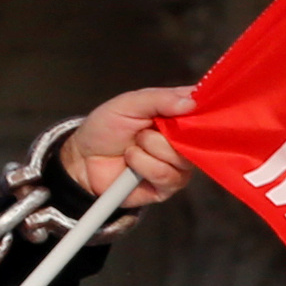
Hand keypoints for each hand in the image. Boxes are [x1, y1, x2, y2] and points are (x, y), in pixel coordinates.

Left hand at [64, 87, 197, 209]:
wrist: (83, 159)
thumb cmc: (105, 128)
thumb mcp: (128, 104)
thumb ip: (159, 99)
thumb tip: (192, 102)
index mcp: (176, 114)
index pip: (203, 108)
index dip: (201, 109)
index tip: (189, 108)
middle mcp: (182, 140)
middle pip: (196, 137)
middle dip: (164, 133)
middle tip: (142, 131)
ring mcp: (177, 164)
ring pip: (181, 158)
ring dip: (150, 150)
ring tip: (133, 147)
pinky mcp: (168, 186)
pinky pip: (168, 176)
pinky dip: (144, 166)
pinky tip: (131, 163)